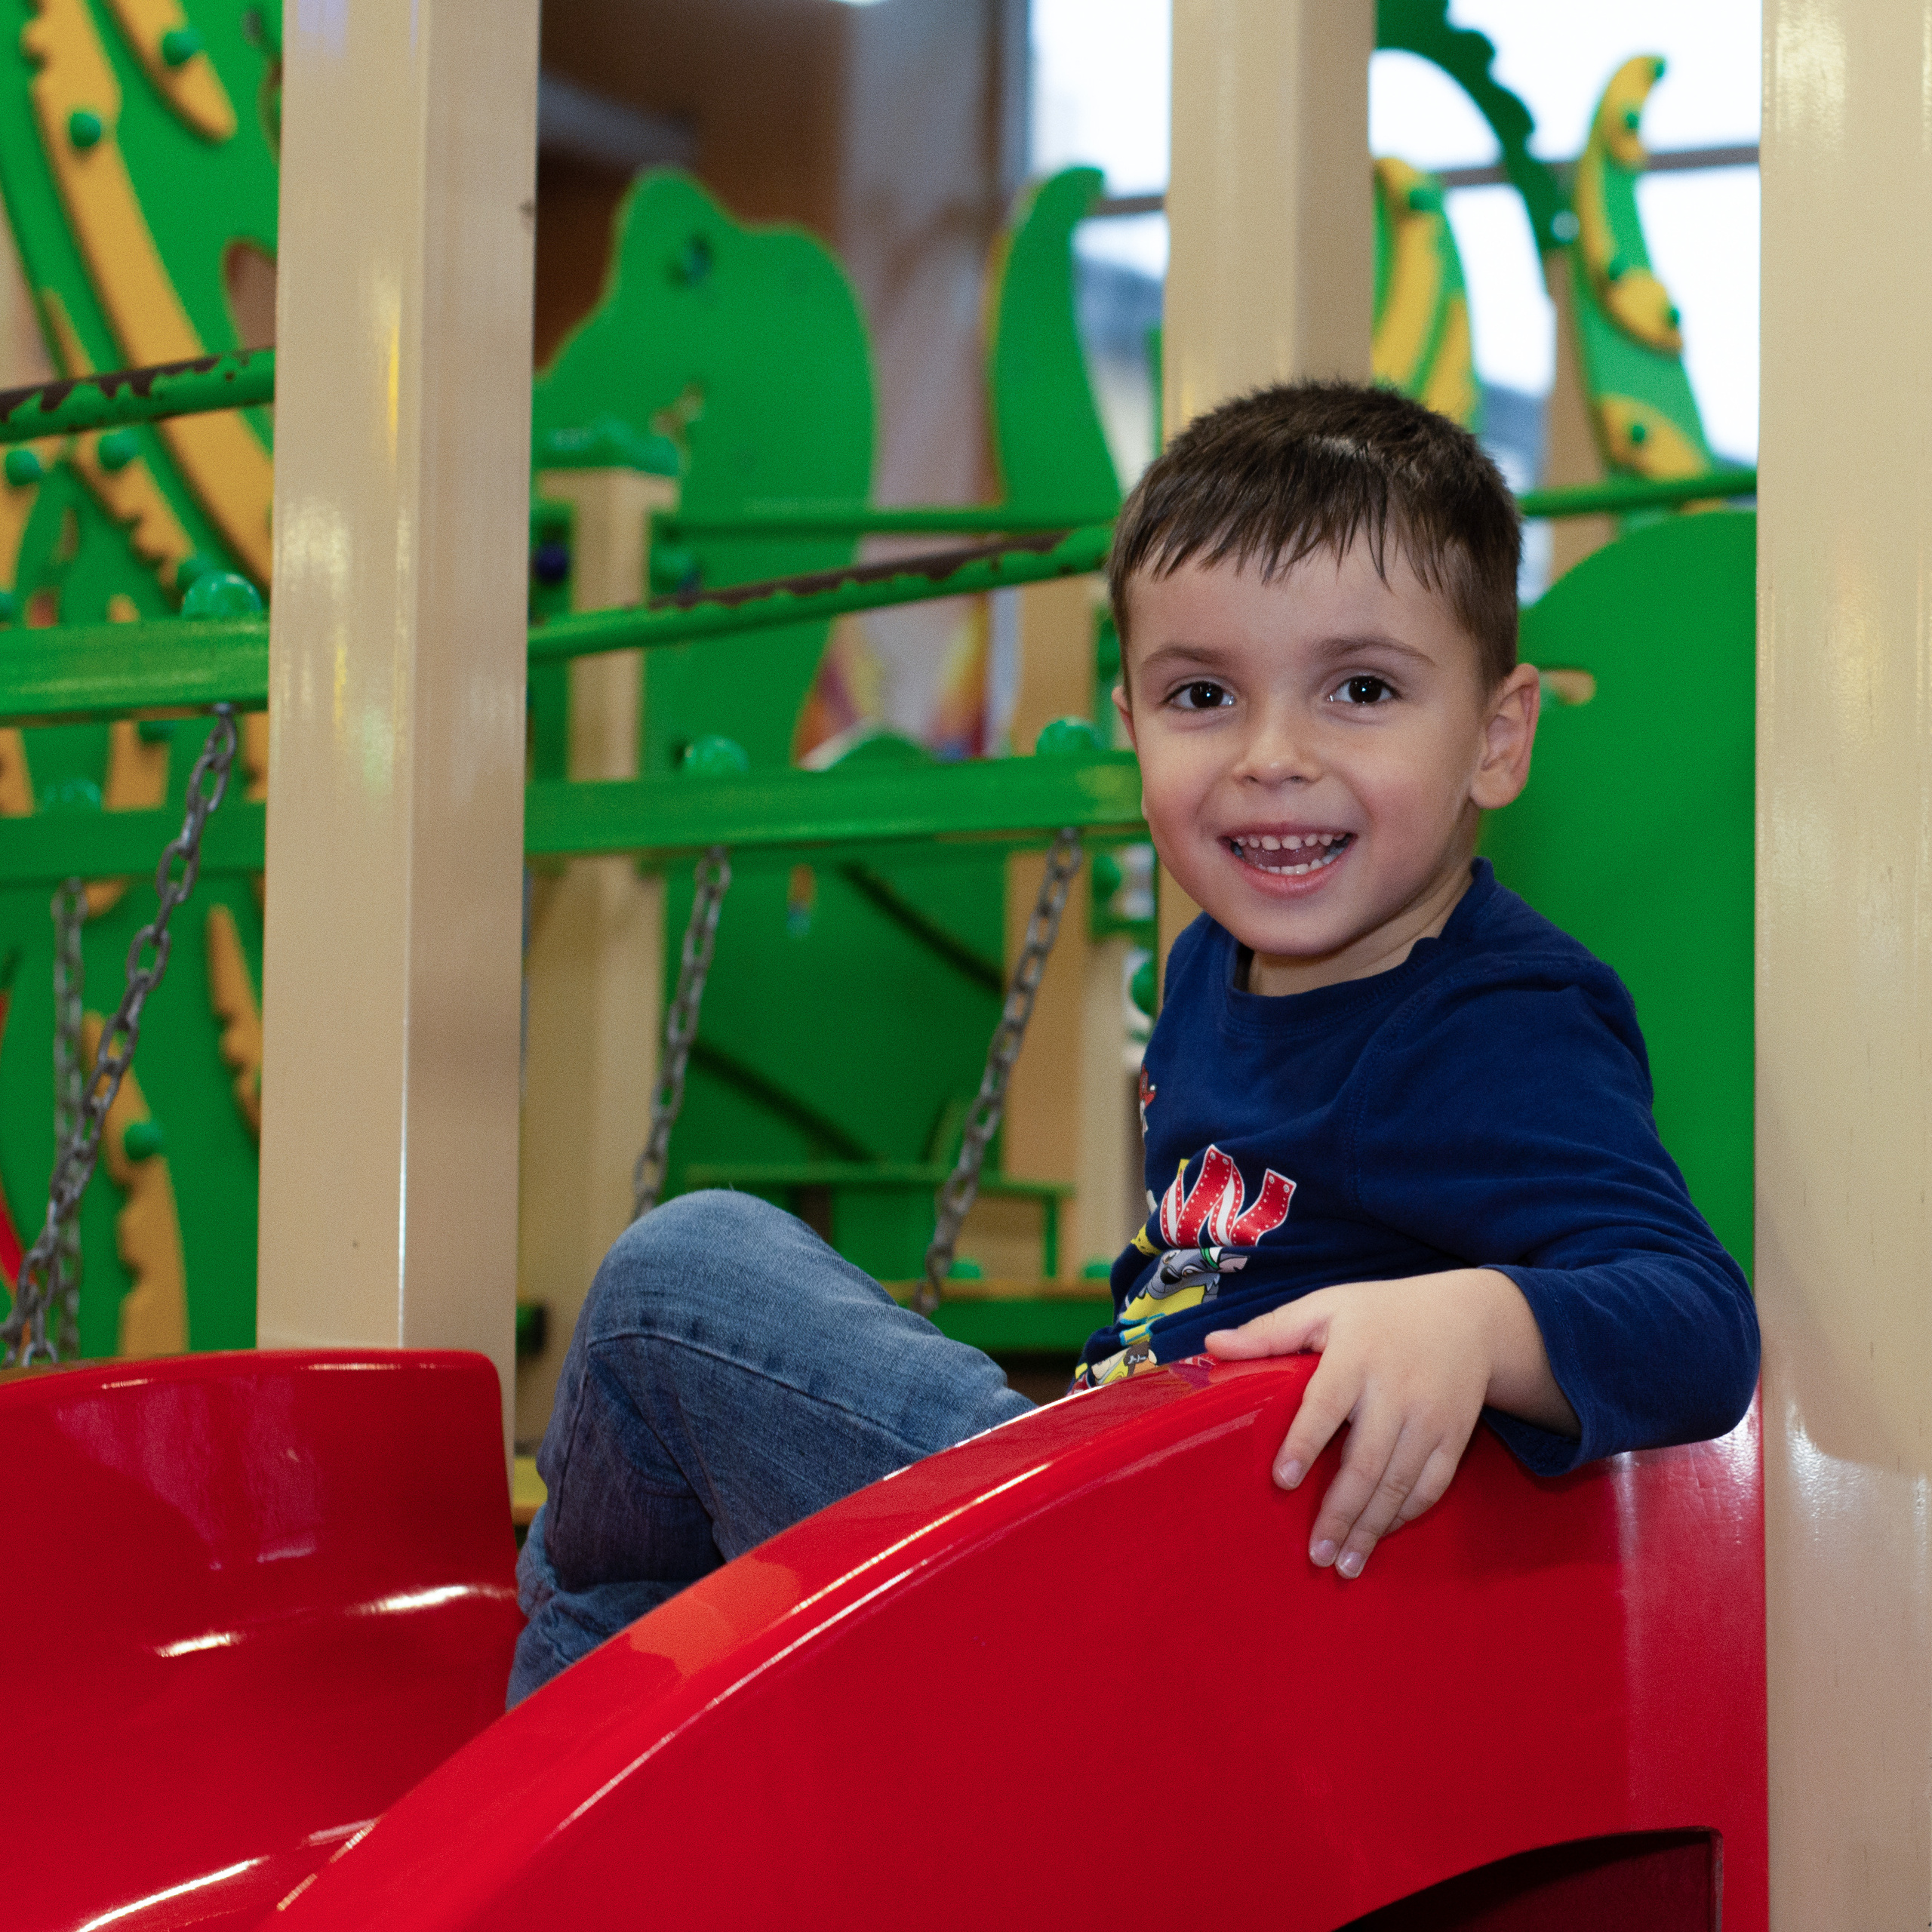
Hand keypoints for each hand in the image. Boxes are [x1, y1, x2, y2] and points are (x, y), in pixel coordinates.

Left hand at [1204, 1268, 1575, 1578]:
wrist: (1468, 1318)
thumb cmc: (1381, 1314)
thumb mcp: (1325, 1307)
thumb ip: (1270, 1331)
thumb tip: (1212, 1344)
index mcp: (1357, 1357)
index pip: (1326, 1404)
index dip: (1305, 1442)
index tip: (1283, 1480)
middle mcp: (1397, 1392)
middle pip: (1366, 1460)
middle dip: (1340, 1512)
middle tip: (1314, 1553)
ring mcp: (1431, 1419)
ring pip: (1400, 1483)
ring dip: (1371, 1528)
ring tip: (1344, 1565)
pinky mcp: (1455, 1437)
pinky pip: (1432, 1486)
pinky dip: (1405, 1516)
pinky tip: (1379, 1537)